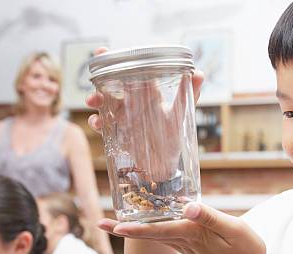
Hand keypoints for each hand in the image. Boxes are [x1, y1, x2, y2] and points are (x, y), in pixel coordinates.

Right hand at [86, 47, 204, 180]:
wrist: (164, 163)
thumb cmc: (173, 135)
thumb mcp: (181, 114)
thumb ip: (189, 94)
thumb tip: (200, 74)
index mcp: (147, 92)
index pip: (131, 71)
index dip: (116, 60)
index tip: (103, 51)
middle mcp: (132, 102)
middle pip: (111, 85)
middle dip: (99, 80)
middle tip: (94, 78)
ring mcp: (123, 116)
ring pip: (103, 103)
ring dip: (95, 99)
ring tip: (93, 101)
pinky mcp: (116, 132)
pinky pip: (103, 124)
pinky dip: (96, 121)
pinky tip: (97, 122)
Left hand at [99, 203, 265, 253]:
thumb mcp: (234, 230)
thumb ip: (210, 218)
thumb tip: (187, 208)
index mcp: (193, 235)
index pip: (159, 231)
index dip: (136, 228)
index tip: (114, 226)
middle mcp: (185, 242)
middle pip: (149, 234)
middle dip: (124, 229)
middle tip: (99, 223)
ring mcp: (187, 246)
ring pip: (155, 235)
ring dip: (135, 228)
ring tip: (115, 221)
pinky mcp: (192, 246)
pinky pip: (166, 235)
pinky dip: (151, 229)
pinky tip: (148, 220)